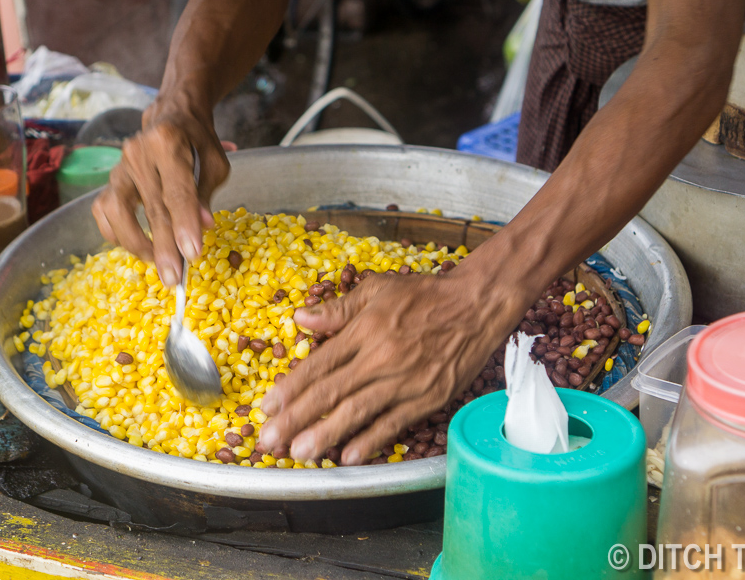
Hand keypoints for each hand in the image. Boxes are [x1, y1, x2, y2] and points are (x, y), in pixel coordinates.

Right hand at [91, 101, 231, 285]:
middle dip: (164, 247)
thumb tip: (203, 227)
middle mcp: (138, 152)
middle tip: (174, 278)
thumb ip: (206, 193)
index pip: (177, 191)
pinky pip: (104, 212)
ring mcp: (119, 166)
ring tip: (157, 262)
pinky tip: (138, 245)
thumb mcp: (215, 162)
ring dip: (137, 244)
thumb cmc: (197, 141)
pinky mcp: (109, 180)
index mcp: (168, 142)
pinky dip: (117, 234)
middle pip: (151, 208)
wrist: (172, 116)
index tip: (192, 254)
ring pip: (118, 212)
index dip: (184, 225)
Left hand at [257, 268, 527, 464]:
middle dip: (296, 418)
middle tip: (269, 440)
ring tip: (300, 453)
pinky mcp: (428, 397)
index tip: (267, 406)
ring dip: (327, 435)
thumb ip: (338, 309)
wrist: (477, 305)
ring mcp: (404, 380)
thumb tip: (301, 318)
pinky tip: (350, 456)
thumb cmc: (426, 295)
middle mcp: (380, 357)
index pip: (319, 364)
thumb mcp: (378, 289)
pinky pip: (395, 422)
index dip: (291, 388)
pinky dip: (372, 440)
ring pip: (358, 411)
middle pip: (331, 392)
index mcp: (365, 329)